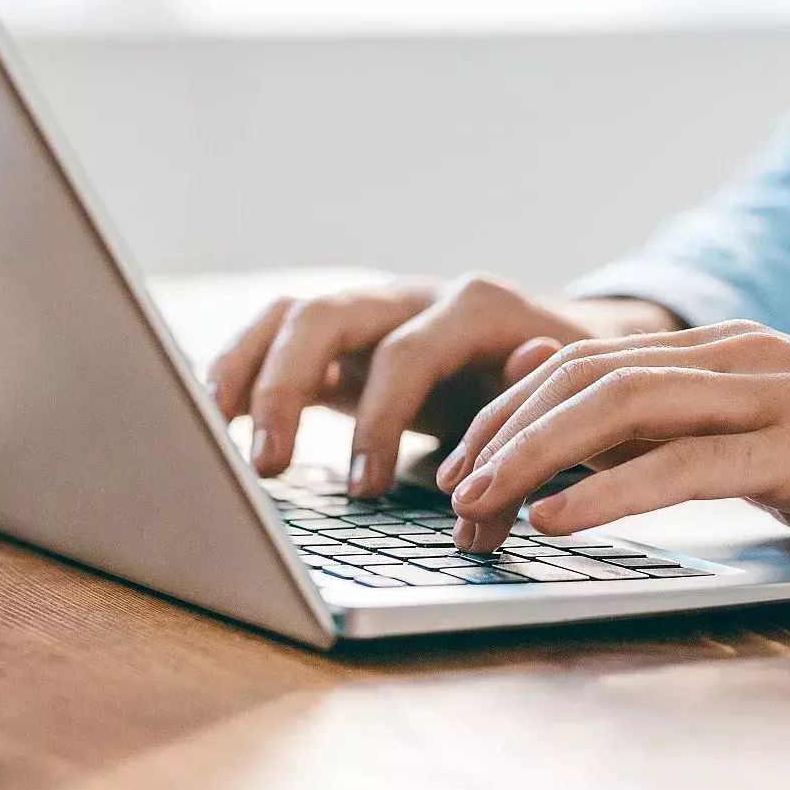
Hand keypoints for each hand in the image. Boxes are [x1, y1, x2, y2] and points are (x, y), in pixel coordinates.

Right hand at [206, 274, 683, 496]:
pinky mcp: (347, 340)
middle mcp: (413, 298)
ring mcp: (373, 313)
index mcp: (472, 309)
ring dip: (245, 370)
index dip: (378, 422)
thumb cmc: (568, 387)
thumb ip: (538, 410)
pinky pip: (278, 337)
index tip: (364, 491)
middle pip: (325, 316)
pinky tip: (213, 415)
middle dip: (285, 389)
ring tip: (213, 431)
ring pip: (289, 316)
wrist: (576, 348)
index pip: (406, 355)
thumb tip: (522, 398)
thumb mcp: (567, 401)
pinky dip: (241, 369)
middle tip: (266, 466)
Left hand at [437, 320, 789, 578]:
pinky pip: (683, 465)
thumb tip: (577, 418)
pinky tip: (557, 521)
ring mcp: (772, 394)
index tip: (456, 465)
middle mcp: (736, 358)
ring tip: (475, 505)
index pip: (581, 365)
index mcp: (723, 353)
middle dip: (499, 435)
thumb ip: (682, 426)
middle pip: (581, 379)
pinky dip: (607, 492)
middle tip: (446, 495)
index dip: (505, 412)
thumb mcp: (769, 440)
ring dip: (532, 459)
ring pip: (617, 408)